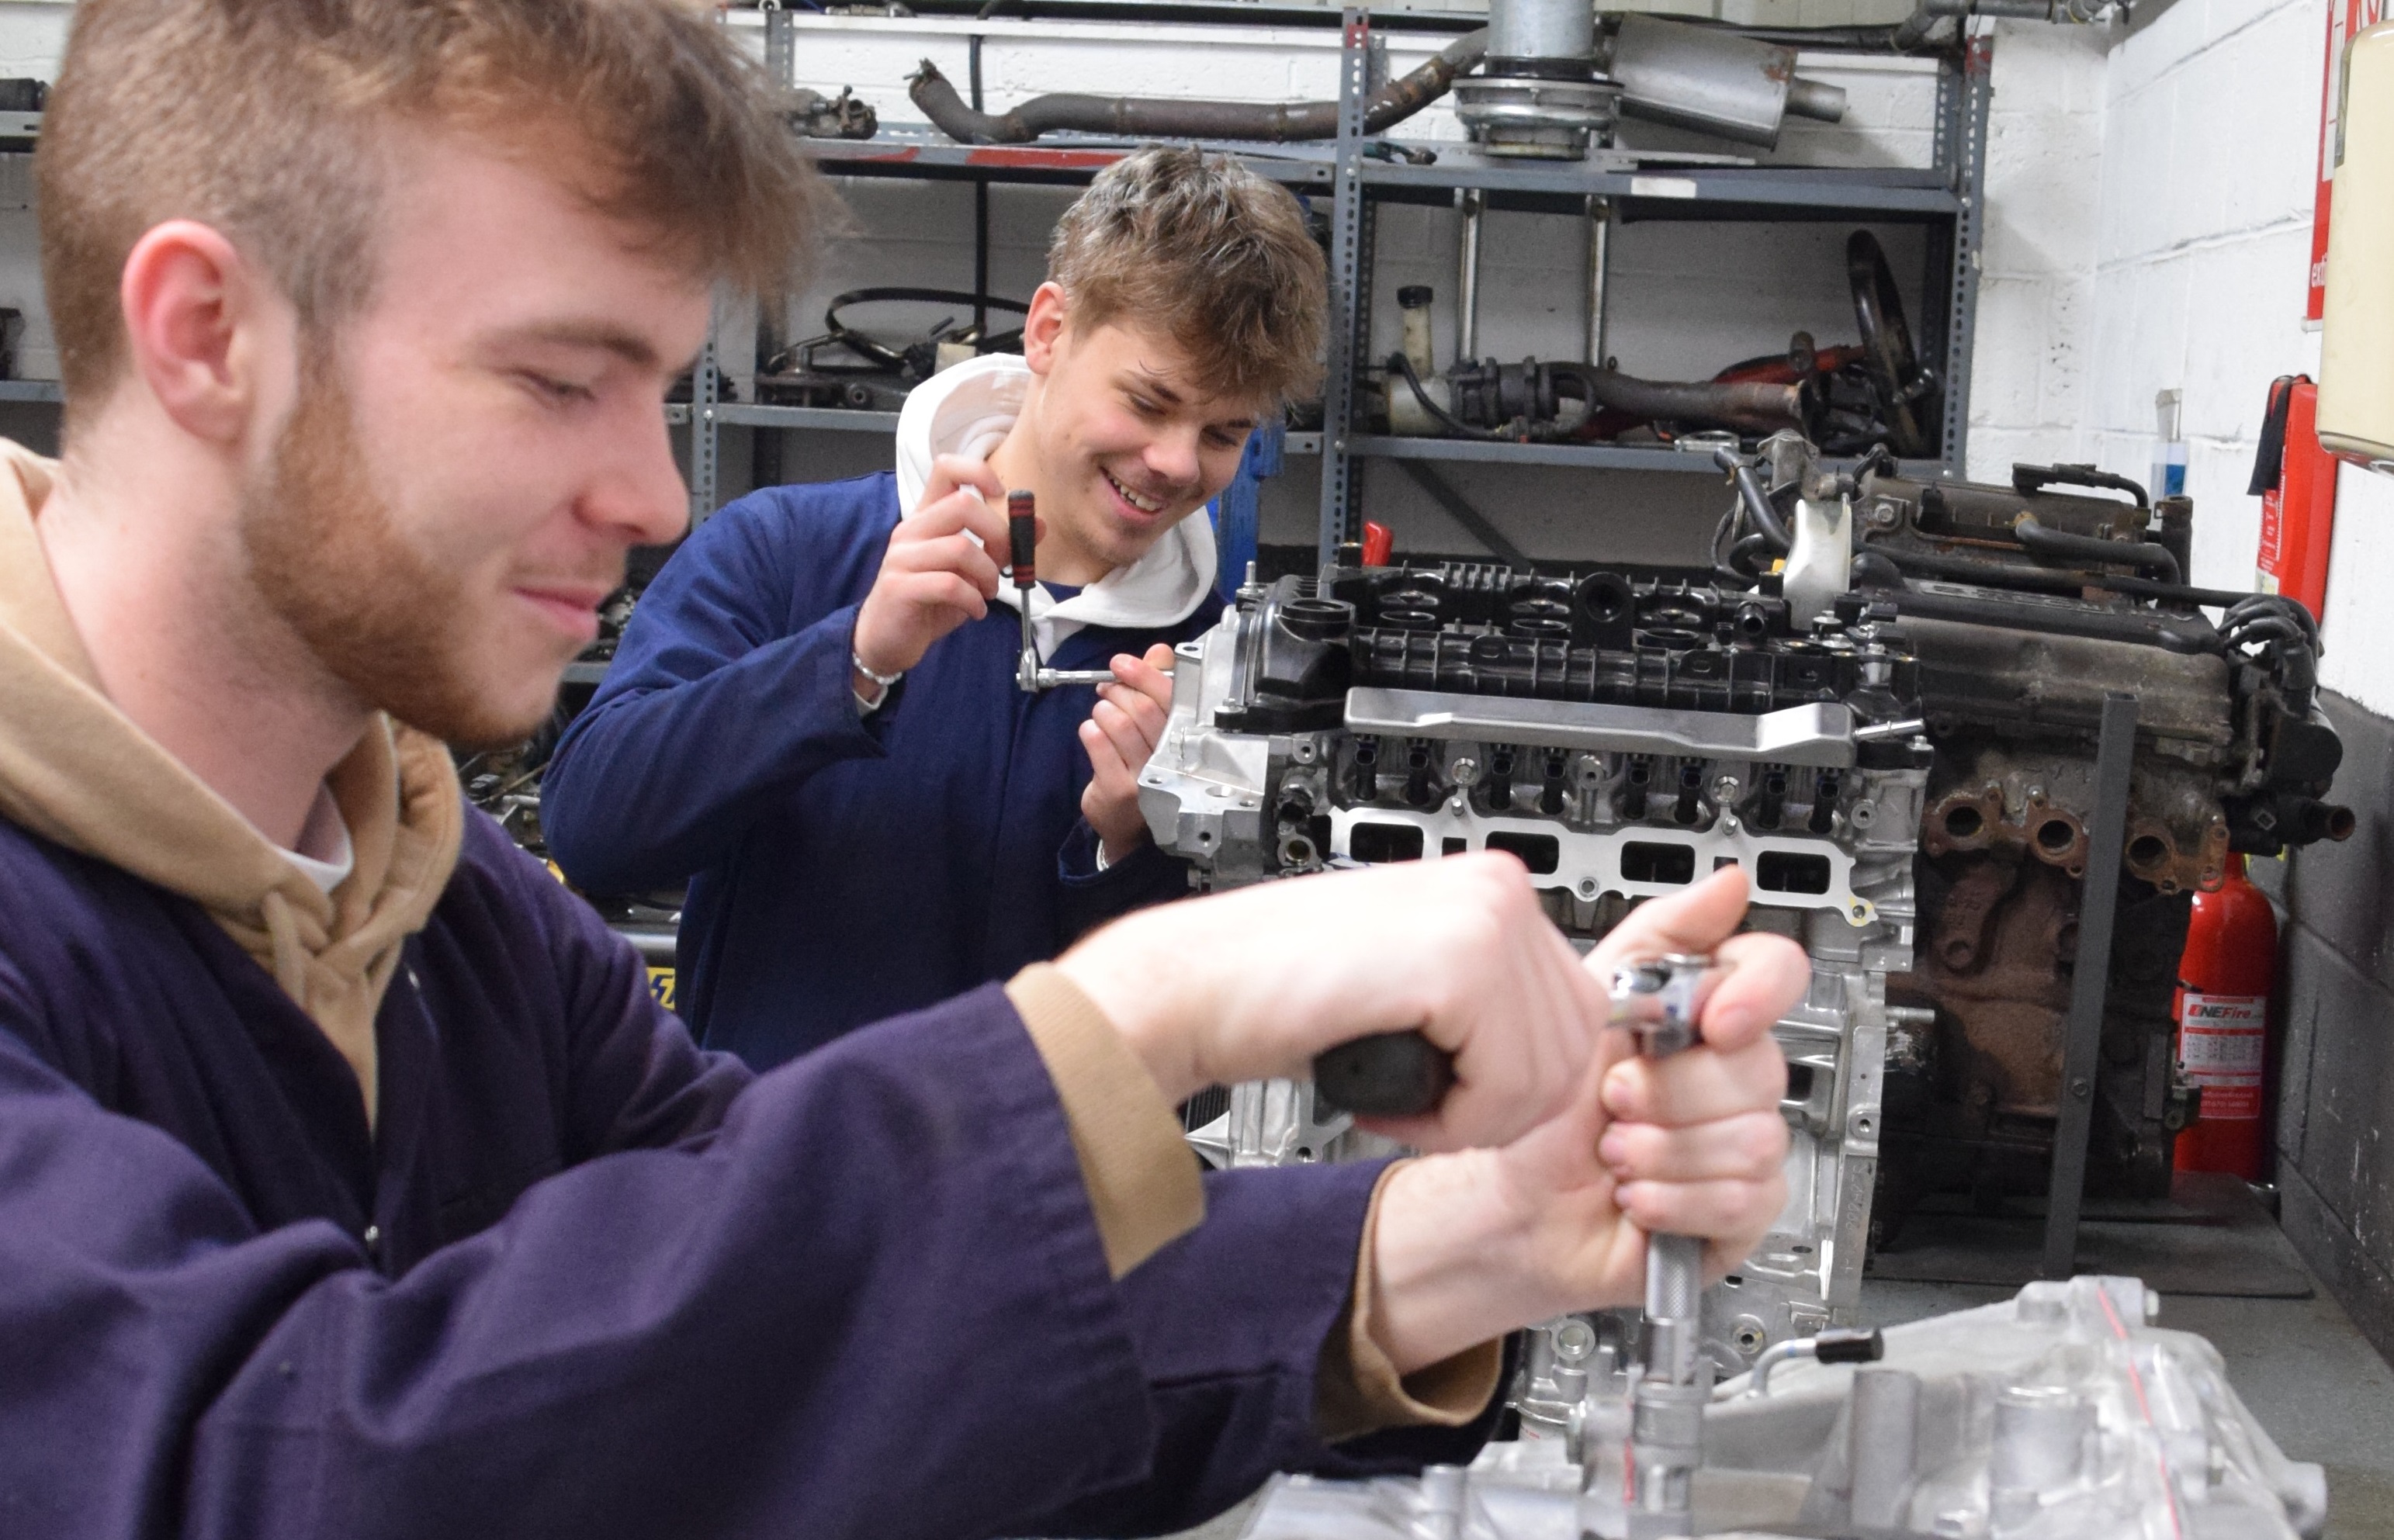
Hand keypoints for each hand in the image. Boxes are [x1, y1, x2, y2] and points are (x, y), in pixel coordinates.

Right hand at [852, 455, 1017, 688]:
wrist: (887, 640)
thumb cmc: (929, 602)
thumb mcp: (971, 572)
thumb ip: (1000, 548)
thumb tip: (1038, 524)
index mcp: (926, 517)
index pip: (946, 469)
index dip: (978, 472)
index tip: (1001, 495)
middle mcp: (911, 530)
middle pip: (963, 504)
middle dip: (998, 534)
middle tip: (1003, 563)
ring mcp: (902, 557)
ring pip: (961, 547)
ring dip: (988, 574)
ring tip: (987, 593)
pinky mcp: (900, 587)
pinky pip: (950, 585)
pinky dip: (974, 601)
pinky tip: (975, 610)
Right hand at [1053, 852, 1614, 1147]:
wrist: (1195, 988)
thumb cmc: (1281, 990)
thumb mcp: (1412, 977)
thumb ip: (1486, 996)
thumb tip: (1554, 1051)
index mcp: (1491, 887)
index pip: (1580, 1010)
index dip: (1521, 1078)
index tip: (1456, 1092)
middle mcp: (1497, 889)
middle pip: (1575, 1046)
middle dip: (1502, 1105)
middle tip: (1422, 1108)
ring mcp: (1482, 919)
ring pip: (1545, 1074)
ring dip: (1472, 1119)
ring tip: (1399, 1103)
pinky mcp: (1457, 964)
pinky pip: (1504, 1087)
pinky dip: (1449, 1123)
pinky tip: (1385, 1102)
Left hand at [1079, 643, 1176, 863]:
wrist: (1128, 824)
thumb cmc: (1143, 767)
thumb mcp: (1154, 725)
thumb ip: (1157, 685)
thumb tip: (1159, 652)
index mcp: (1186, 738)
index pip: (1170, 697)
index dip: (1143, 673)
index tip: (1122, 663)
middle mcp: (1171, 759)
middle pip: (1143, 708)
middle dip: (1118, 691)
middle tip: (1107, 691)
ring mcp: (1145, 777)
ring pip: (1120, 724)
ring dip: (1103, 711)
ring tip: (1101, 714)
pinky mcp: (1119, 790)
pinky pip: (1098, 745)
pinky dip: (1090, 731)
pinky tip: (1092, 733)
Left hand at [1363, 868, 1804, 1372]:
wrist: (1511, 1196)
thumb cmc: (1544, 1108)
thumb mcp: (1585, 1002)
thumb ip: (1662, 935)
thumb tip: (1728, 884)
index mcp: (1703, 1018)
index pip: (1778, 974)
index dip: (1755, 994)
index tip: (1711, 1019)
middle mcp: (1728, 1078)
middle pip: (1759, 1066)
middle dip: (1669, 1090)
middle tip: (1617, 1098)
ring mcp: (1738, 1144)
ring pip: (1751, 1137)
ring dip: (1660, 1149)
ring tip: (1616, 1149)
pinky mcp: (1738, 1210)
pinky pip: (1742, 1198)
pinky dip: (1672, 1197)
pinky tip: (1638, 1192)